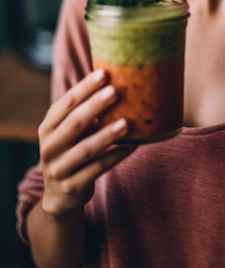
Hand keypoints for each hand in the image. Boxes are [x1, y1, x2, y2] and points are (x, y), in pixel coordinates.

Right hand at [38, 69, 130, 217]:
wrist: (60, 194)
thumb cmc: (72, 149)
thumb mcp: (70, 131)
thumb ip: (84, 110)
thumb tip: (117, 77)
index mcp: (49, 127)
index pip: (66, 104)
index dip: (84, 88)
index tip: (104, 73)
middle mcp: (50, 147)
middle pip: (74, 124)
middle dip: (94, 106)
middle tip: (115, 91)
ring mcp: (59, 168)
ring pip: (85, 150)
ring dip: (106, 135)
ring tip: (127, 122)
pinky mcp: (72, 186)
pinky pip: (98, 169)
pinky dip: (115, 156)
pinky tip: (133, 145)